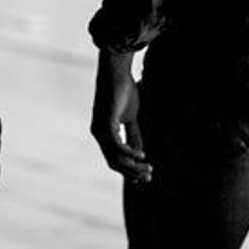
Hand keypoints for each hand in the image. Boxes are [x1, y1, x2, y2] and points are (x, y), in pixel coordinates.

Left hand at [91, 48, 150, 182]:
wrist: (116, 72)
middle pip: (114, 163)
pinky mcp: (105, 124)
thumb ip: (133, 134)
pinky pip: (117, 146)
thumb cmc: (123, 91)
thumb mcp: (130, 117)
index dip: (128, 170)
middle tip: (149, 176)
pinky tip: (142, 155)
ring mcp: (100, 130)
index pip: (114, 158)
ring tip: (148, 168)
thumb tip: (140, 151)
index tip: (144, 176)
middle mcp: (99, 135)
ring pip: (115, 158)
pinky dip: (130, 152)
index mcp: (104, 133)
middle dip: (132, 172)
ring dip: (133, 166)